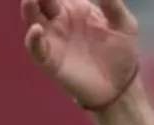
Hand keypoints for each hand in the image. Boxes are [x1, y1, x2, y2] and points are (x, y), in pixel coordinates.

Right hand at [22, 0, 139, 109]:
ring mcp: (52, 39)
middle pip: (41, 0)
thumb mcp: (124, 25)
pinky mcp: (50, 61)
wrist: (121, 86)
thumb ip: (113, 4)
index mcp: (74, 8)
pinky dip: (33, 39)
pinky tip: (37, 30)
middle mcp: (58, 20)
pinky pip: (36, 48)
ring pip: (32, 19)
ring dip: (29, 8)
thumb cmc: (121, 53)